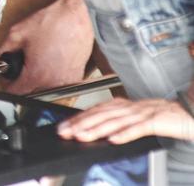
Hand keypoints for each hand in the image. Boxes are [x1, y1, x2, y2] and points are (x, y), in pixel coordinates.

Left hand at [0, 0, 92, 94]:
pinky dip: (52, 77)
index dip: (6, 84)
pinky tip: (50, 62)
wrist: (77, 17)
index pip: (15, 92)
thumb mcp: (17, 34)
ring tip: (36, 61)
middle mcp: (53, 83)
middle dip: (22, 81)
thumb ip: (0, 51)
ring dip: (37, 80)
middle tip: (20, 65)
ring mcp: (66, 82)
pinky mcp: (76, 78)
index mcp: (36, 75)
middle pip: (30, 92)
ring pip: (45, 90)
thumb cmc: (52, 23)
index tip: (6, 77)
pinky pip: (59, 84)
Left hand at [59, 97, 193, 144]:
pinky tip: (112, 140)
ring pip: (115, 121)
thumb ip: (121, 121)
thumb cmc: (165, 117)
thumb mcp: (138, 117)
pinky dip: (124, 134)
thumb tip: (101, 130)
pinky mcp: (156, 122)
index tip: (63, 126)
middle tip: (64, 132)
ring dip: (96, 129)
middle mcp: (131, 107)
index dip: (78, 118)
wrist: (191, 112)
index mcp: (125, 105)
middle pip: (101, 114)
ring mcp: (143, 113)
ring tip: (81, 135)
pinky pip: (138, 128)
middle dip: (80, 123)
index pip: (96, 110)